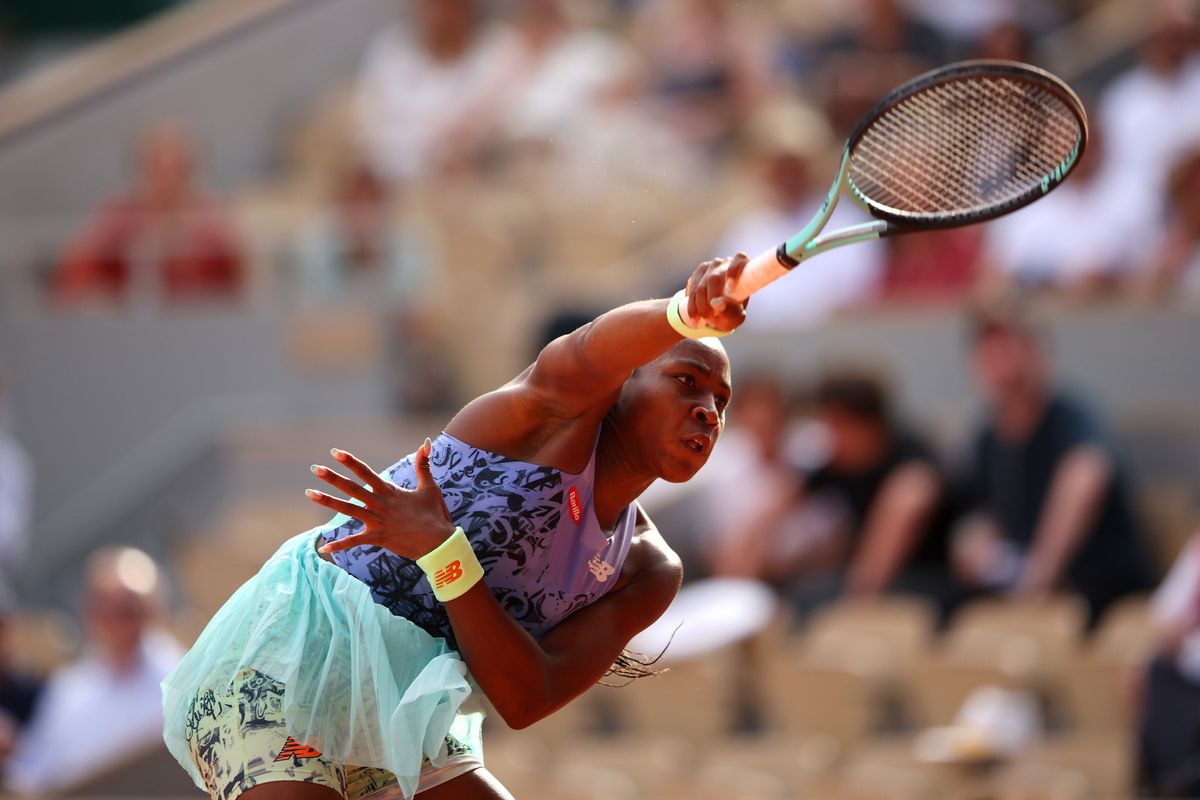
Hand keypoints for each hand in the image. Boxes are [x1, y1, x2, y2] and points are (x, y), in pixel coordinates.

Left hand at [308, 439, 453, 559]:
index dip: (350, 462)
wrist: (438, 542)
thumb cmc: (435, 514)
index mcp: (390, 491)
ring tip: (310, 494)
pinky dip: (340, 545)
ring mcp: (377, 521)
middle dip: (332, 478)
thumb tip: (426, 442)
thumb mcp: (429, 487)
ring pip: (348, 510)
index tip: (335, 452)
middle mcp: (380, 504)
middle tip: (315, 469)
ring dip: (328, 502)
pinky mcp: (378, 537)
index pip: (366, 473)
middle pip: (352, 489)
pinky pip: (355, 542)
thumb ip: (423, 464)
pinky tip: (324, 549)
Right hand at [683, 253, 750, 330]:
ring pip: (700, 286)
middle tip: (710, 319)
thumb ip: (730, 312)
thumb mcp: (735, 317)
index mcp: (742, 268)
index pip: (739, 261)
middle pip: (714, 279)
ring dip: (698, 306)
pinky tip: (694, 316)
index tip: (731, 289)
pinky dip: (691, 304)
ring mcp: (710, 266)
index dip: (734, 272)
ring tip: (700, 322)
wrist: (718, 310)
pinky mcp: (698, 272)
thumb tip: (718, 305)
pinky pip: (691, 288)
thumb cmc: (733, 311)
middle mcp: (726, 263)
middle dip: (709, 301)